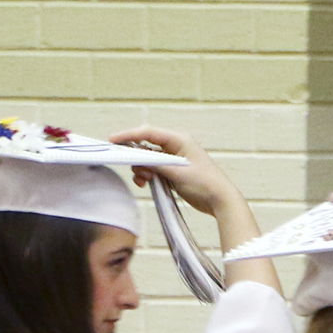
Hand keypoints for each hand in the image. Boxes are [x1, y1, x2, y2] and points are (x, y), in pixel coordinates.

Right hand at [108, 124, 242, 216]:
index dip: (129, 135)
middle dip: (136, 157)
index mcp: (179, 140)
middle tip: (133, 169)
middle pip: (146, 145)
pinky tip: (146, 184)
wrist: (220, 200)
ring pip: (148, 159)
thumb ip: (155, 164)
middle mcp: (176, 146)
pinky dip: (147, 175)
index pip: (148, 132)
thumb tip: (137, 159)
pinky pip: (153, 169)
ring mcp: (174, 159)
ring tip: (144, 181)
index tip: (113, 140)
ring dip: (142, 169)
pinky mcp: (173, 171)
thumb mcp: (177, 172)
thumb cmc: (204, 183)